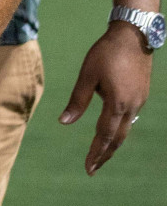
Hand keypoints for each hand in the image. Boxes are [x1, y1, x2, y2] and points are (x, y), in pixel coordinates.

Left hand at [59, 21, 153, 174]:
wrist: (133, 36)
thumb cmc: (106, 53)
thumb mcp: (87, 74)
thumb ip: (77, 100)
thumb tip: (64, 122)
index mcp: (117, 104)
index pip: (104, 136)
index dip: (96, 153)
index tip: (88, 168)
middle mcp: (132, 107)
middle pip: (118, 139)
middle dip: (105, 154)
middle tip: (92, 168)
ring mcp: (140, 102)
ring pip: (125, 129)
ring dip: (113, 143)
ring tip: (100, 154)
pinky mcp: (141, 95)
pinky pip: (129, 118)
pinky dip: (119, 128)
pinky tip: (112, 130)